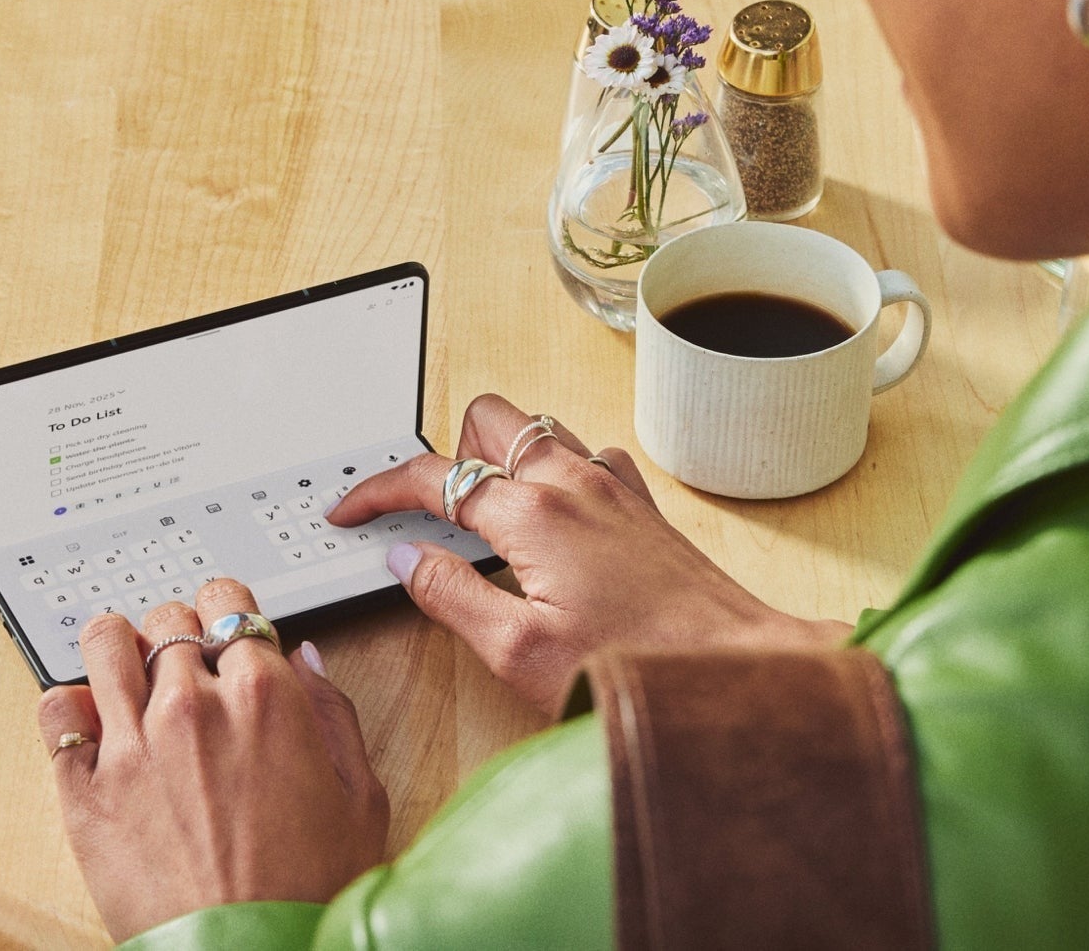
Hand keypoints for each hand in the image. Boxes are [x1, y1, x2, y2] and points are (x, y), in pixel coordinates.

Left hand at [39, 579, 388, 942]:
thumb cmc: (310, 894)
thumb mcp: (359, 797)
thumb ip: (331, 711)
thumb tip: (303, 659)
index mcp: (265, 697)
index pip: (230, 605)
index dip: (229, 613)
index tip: (226, 629)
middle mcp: (193, 706)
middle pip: (169, 619)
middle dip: (181, 634)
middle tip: (185, 665)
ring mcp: (131, 746)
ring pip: (104, 642)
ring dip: (119, 646)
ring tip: (127, 670)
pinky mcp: (84, 792)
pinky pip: (54, 709)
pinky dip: (68, 704)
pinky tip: (90, 722)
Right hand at [328, 394, 849, 709]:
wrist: (735, 668)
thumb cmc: (638, 666)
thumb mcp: (518, 650)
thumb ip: (450, 595)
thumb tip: (403, 558)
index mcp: (534, 513)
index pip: (433, 477)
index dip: (379, 491)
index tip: (352, 511)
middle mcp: (574, 481)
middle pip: (489, 420)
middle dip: (446, 451)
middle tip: (424, 507)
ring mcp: (613, 486)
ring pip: (537, 432)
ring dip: (499, 457)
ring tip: (479, 513)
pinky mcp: (642, 506)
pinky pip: (583, 458)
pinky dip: (552, 474)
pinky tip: (550, 522)